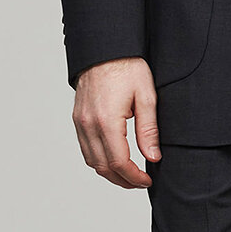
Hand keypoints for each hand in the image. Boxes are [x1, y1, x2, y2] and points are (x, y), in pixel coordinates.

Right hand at [71, 57, 159, 187]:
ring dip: (109, 173)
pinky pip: (85, 148)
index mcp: (107, 120)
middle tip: (140, 182)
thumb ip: (149, 130)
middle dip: (122, 180)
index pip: (119, 162)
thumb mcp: (146, 96)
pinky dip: (98, 160)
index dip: (134, 177)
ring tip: (129, 175)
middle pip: (103, 167)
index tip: (147, 180)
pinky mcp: (78, 119)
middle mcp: (89, 124)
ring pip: (91, 161)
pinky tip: (114, 159)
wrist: (105, 49)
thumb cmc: (127, 67)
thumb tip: (152, 157)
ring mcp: (80, 122)